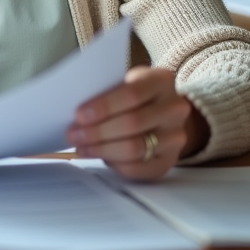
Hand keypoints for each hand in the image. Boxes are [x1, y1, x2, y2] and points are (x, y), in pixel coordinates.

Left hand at [66, 66, 206, 180]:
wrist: (164, 114)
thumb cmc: (136, 96)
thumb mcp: (126, 83)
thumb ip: (107, 92)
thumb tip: (77, 114)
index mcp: (162, 81)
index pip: (132, 94)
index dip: (104, 106)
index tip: (79, 115)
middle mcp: (175, 109)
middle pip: (132, 123)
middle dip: (98, 131)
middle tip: (73, 134)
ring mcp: (175, 137)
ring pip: (135, 148)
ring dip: (102, 149)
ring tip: (81, 146)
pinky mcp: (169, 161)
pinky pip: (138, 168)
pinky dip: (114, 163)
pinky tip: (99, 156)